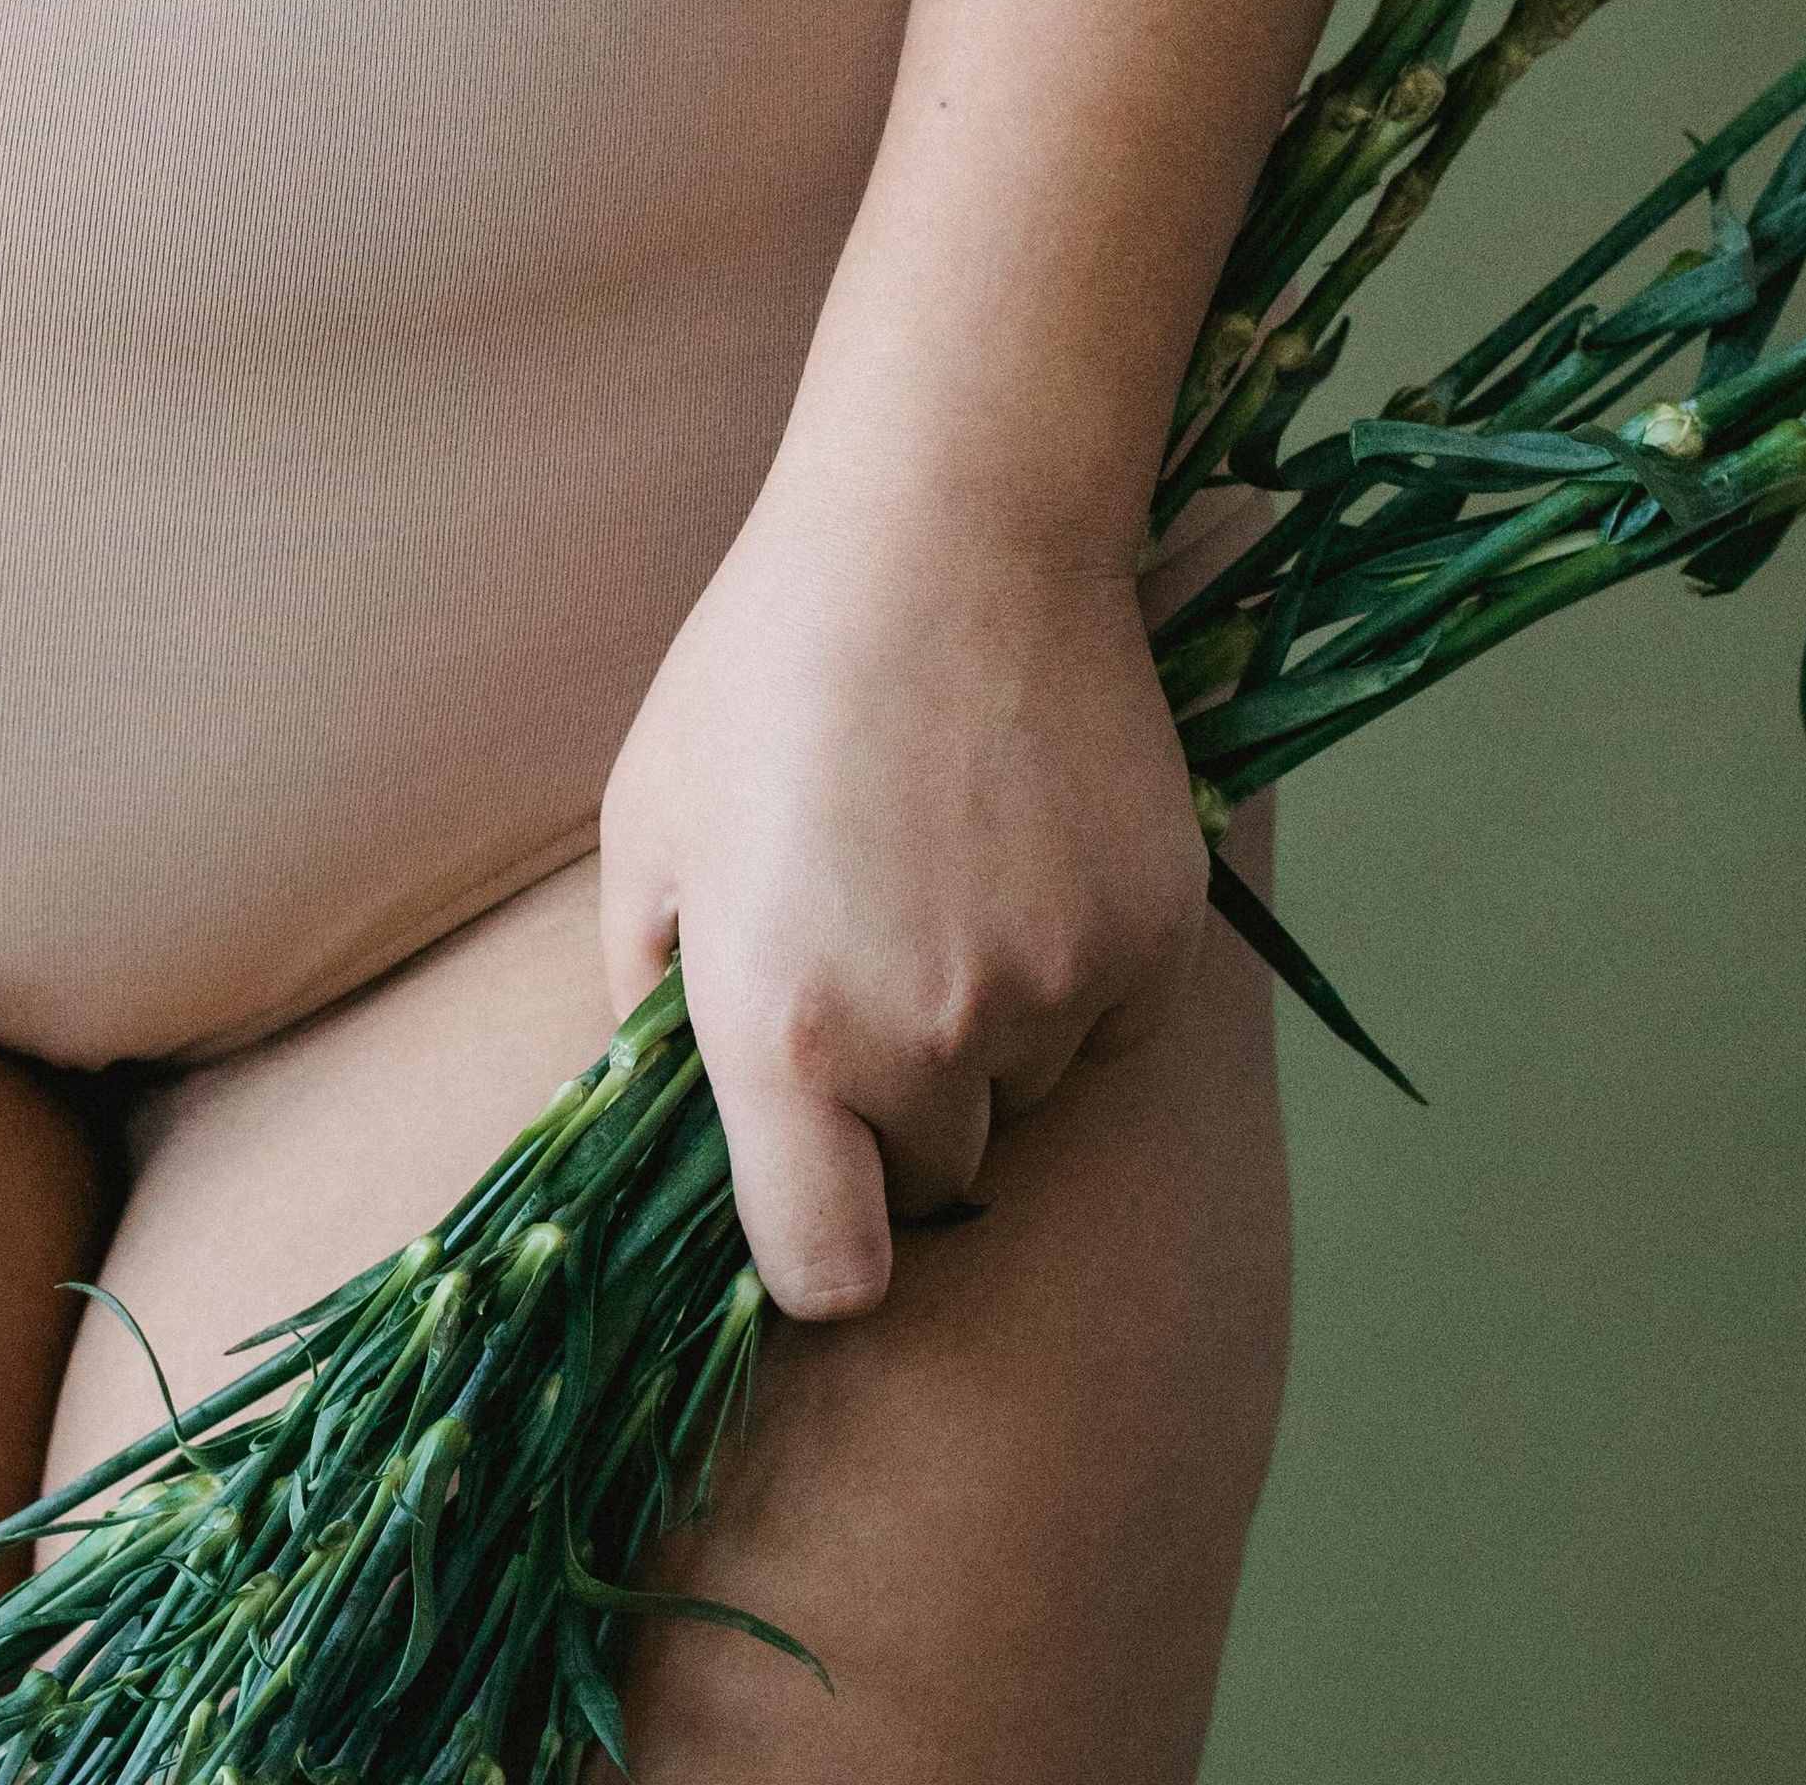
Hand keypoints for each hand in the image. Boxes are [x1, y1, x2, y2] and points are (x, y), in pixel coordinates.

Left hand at [600, 491, 1206, 1321]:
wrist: (948, 532)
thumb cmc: (763, 676)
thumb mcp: (649, 841)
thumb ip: (651, 1006)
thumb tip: (675, 1120)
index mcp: (779, 1037)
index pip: (823, 1272)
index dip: (813, 1257)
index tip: (808, 1204)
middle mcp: (926, 1039)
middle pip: (931, 1182)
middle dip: (892, 1119)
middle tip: (860, 976)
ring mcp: (1055, 992)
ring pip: (1023, 1099)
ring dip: (983, 1043)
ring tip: (935, 887)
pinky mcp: (1156, 940)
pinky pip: (1108, 1028)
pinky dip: (1071, 982)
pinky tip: (1019, 865)